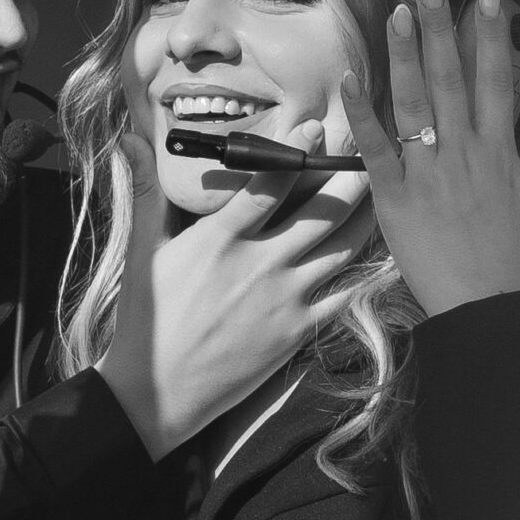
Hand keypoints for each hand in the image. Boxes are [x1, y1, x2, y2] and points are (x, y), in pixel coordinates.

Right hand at [98, 126, 373, 458]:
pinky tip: (387, 254)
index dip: (298, 149)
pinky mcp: (297, 332)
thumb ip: (147, 191)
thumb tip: (132, 139)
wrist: (157, 392)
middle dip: (349, 174)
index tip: (318, 126)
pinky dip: (369, 274)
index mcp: (219, 238)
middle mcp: (258, 263)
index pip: (269, 181)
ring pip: (342, 245)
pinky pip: (345, 296)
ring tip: (379, 190)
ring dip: (365, 214)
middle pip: (321, 208)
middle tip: (367, 151)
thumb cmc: (146, 321)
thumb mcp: (143, 251)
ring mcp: (283, 298)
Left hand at [340, 0, 519, 316]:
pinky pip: (375, 150)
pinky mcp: (394, 199)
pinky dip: (361, 114)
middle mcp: (464, 155)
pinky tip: (349, 78)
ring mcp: (427, 174)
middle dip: (441, 30)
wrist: (486, 314)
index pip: (497, 82)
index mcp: (501, 155)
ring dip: (403, 56)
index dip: (491, 37)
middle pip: (450, 80)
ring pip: (412, 105)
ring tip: (395, 14)